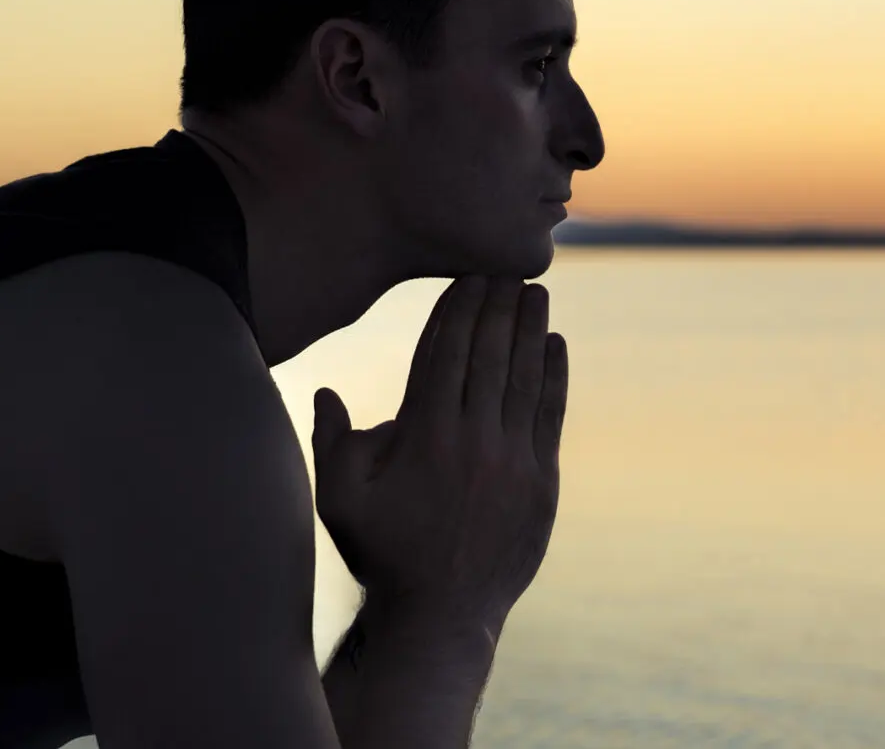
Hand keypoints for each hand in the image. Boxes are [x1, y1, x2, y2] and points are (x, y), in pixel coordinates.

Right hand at [311, 275, 567, 633]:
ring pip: (524, 379)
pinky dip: (555, 378)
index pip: (444, 354)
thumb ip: (332, 442)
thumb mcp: (339, 500)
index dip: (458, 310)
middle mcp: (472, 441)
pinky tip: (556, 345)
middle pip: (488, 356)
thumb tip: (328, 392)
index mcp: (424, 436)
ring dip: (530, 330)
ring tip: (534, 293)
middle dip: (497, 307)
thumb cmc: (383, 553)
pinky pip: (551, 416)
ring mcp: (512, 461)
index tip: (468, 277)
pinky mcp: (542, 482)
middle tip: (505, 269)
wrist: (441, 615)